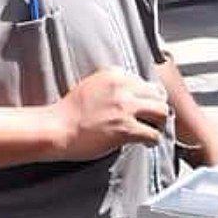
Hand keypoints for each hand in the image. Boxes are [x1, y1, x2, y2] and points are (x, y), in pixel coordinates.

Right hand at [47, 68, 168, 160]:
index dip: (147, 96)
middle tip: (154, 119)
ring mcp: (125, 108)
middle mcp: (122, 87)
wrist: (55, 129)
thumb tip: (135, 95)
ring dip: (161, 123)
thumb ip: (114, 85)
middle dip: (158, 108)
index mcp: (115, 74)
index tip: (145, 106)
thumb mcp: (92, 85)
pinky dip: (154, 140)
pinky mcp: (125, 128)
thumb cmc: (69, 112)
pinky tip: (148, 143)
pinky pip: (153, 133)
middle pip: (158, 94)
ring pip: (162, 112)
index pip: (145, 82)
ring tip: (154, 129)